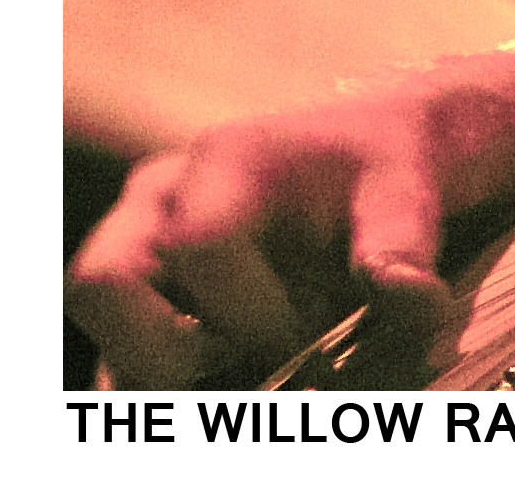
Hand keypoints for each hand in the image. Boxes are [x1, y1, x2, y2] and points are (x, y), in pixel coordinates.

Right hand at [66, 89, 461, 388]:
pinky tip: (237, 361)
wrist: (380, 143)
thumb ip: (405, 248)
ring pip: (101, 325)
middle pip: (100, 286)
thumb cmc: (392, 166)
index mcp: (229, 160)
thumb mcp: (412, 193)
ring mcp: (140, 232)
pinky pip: (118, 342)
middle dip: (168, 350)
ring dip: (165, 364)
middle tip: (253, 350)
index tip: (312, 324)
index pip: (199, 248)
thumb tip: (415, 300)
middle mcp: (164, 193)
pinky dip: (167, 370)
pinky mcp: (139, 273)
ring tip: (249, 350)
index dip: (252, 312)